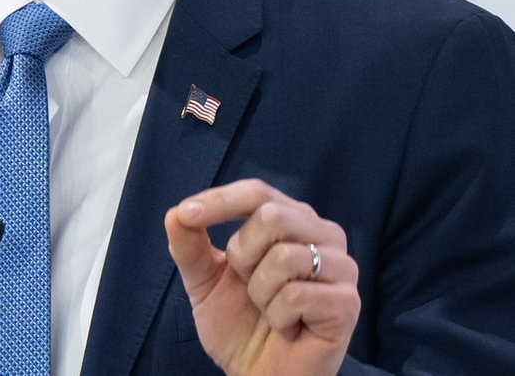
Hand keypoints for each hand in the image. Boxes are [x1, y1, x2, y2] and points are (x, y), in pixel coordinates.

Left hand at [164, 179, 360, 375]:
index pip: (256, 192)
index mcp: (291, 217)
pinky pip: (296, 294)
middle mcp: (321, 232)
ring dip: (259, 291)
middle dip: (243, 255)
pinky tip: (287, 328)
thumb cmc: (238, 323)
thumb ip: (189, 245)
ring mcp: (341, 266)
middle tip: (247, 285)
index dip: (220, 200)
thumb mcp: (204, 280)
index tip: (187, 213)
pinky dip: (278, 316)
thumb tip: (174, 213)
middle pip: (270, 215)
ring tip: (269, 308)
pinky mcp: (346, 301)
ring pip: (283, 256)